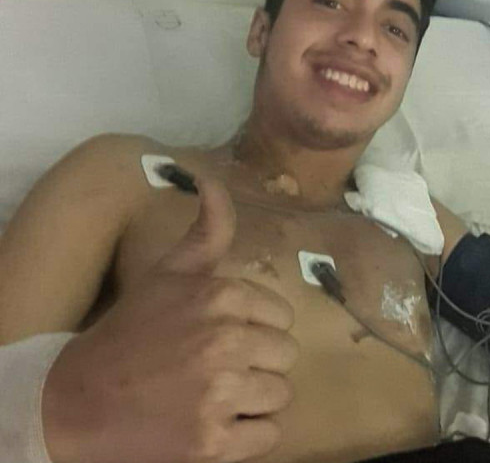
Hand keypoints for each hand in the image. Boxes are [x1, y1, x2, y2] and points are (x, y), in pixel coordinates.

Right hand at [42, 179, 298, 462]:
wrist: (76, 400)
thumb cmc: (131, 332)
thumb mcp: (168, 273)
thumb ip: (206, 231)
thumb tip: (213, 181)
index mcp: (221, 295)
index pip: (282, 319)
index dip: (255, 331)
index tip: (220, 339)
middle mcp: (225, 340)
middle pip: (285, 356)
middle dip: (257, 364)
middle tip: (214, 370)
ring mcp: (220, 394)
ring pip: (281, 396)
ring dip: (253, 401)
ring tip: (213, 397)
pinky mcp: (213, 443)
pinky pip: (269, 436)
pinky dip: (247, 437)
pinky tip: (212, 425)